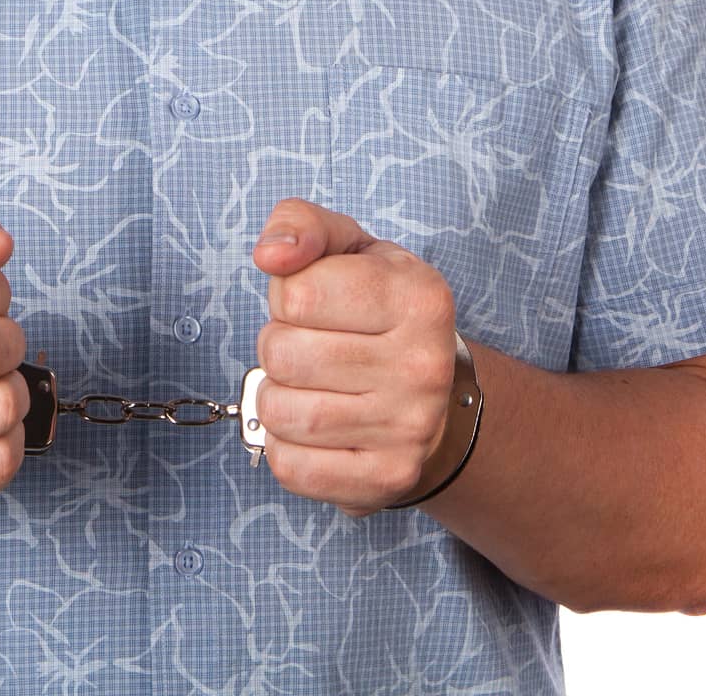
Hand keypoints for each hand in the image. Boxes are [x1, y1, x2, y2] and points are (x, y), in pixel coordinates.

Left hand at [251, 198, 457, 518]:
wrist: (434, 394)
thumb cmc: (377, 310)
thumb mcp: (348, 248)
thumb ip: (302, 226)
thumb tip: (271, 254)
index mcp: (418, 296)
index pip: (297, 293)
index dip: (288, 295)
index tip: (315, 302)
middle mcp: (423, 366)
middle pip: (283, 354)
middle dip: (279, 345)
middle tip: (311, 346)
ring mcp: (409, 429)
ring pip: (280, 413)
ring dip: (277, 396)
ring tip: (311, 385)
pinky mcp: (387, 479)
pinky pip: (291, 467)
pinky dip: (283, 446)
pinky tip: (314, 428)